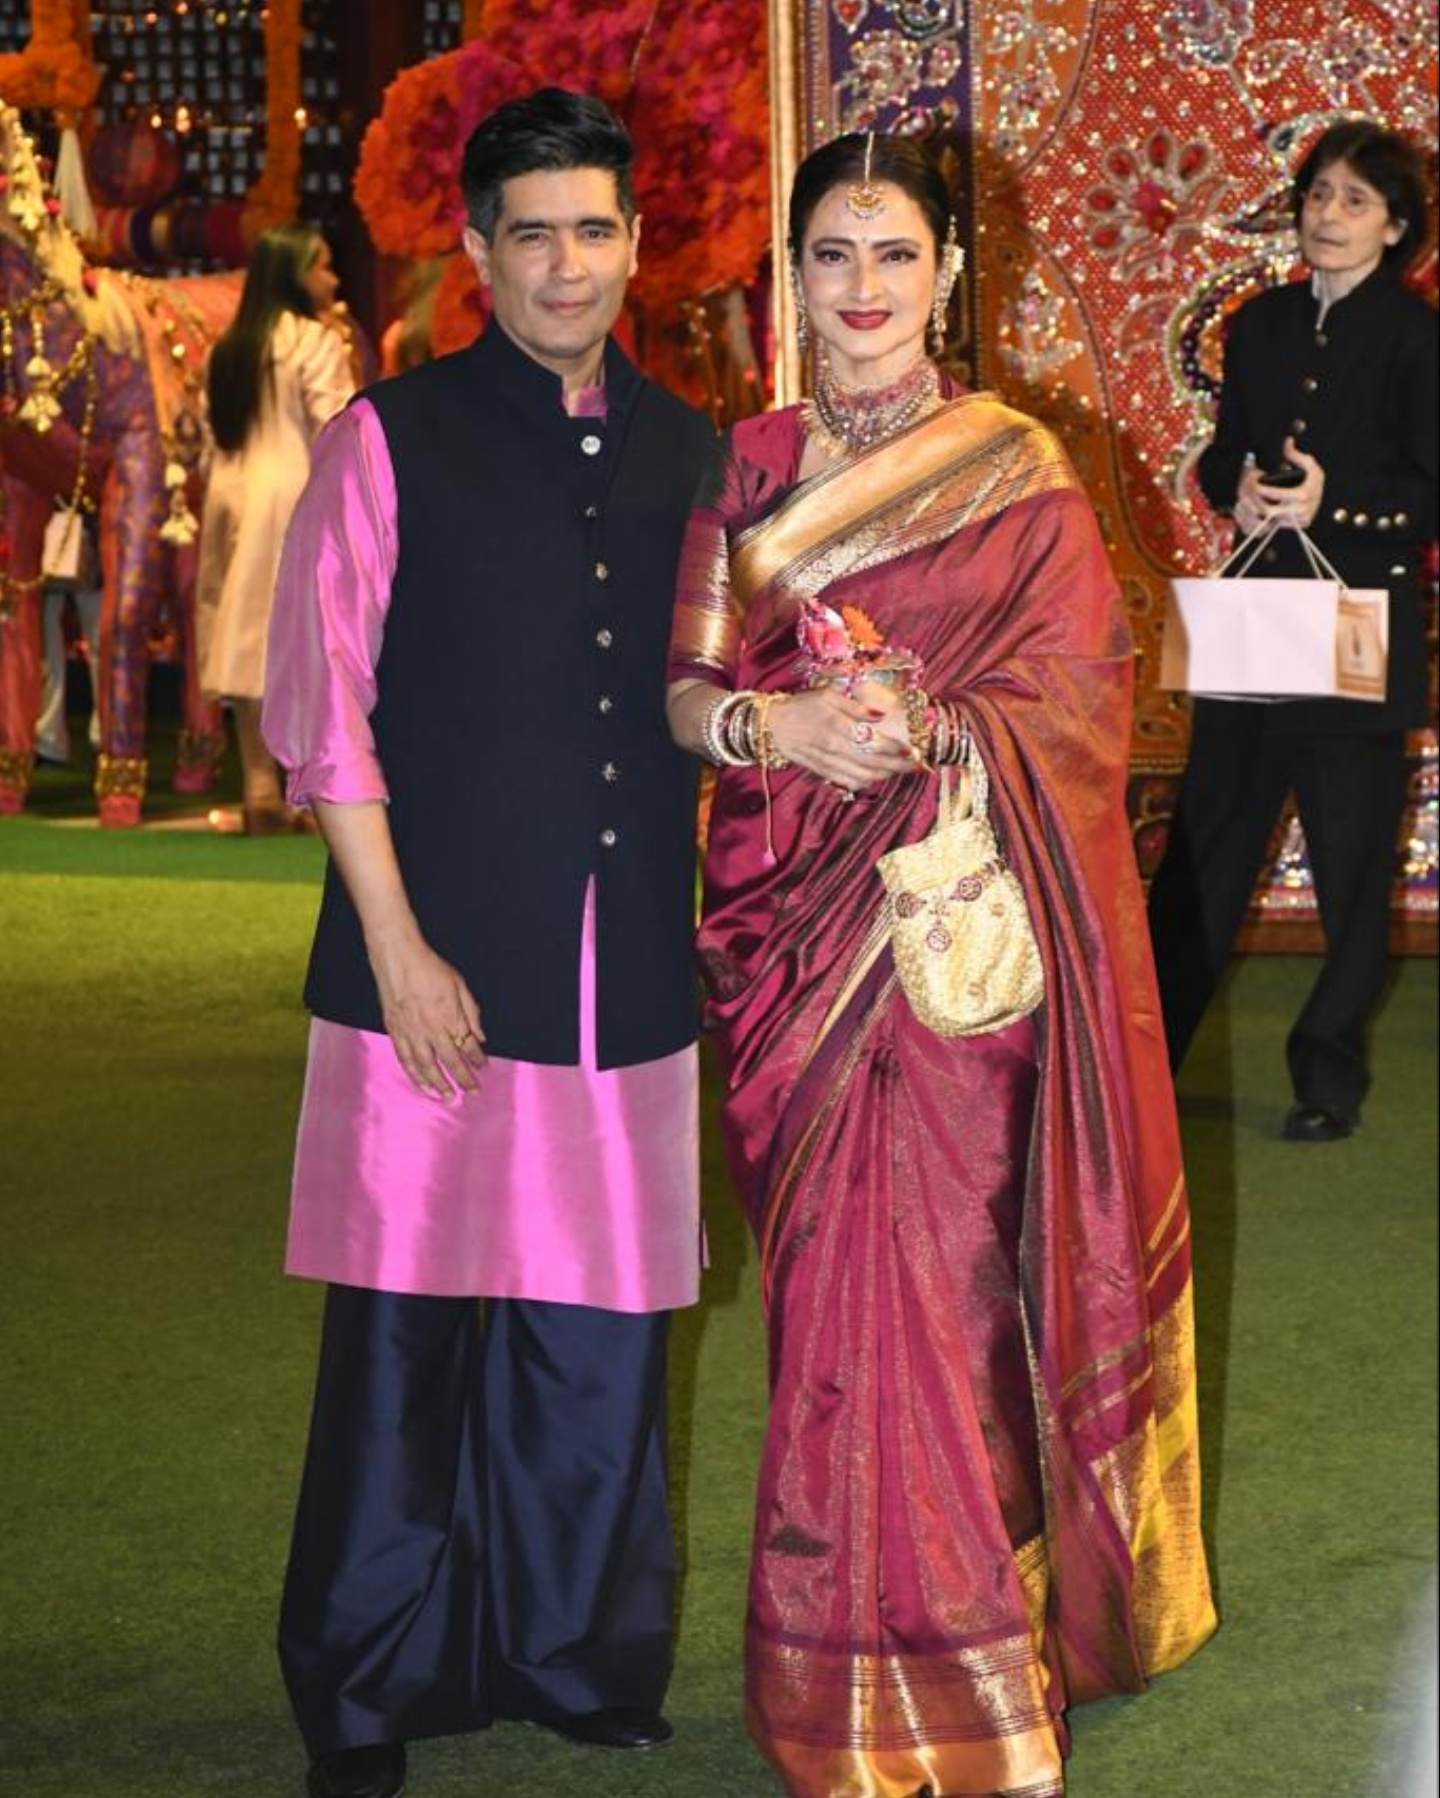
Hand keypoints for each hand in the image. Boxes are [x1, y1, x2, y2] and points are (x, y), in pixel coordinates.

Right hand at [367, 926, 486, 1099]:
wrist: (398, 956)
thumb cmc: (430, 967)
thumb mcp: (459, 984)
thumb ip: (471, 1012)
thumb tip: (481, 1037)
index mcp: (449, 1015)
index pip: (467, 1045)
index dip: (477, 1059)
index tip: (483, 1068)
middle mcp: (431, 1027)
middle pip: (450, 1060)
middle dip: (463, 1079)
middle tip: (473, 1092)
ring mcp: (411, 1031)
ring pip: (427, 1066)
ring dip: (439, 1084)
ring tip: (448, 1097)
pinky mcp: (395, 1031)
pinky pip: (405, 1060)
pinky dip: (415, 1076)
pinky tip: (423, 1086)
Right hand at [768, 681, 919, 795]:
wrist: (772, 726)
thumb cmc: (802, 705)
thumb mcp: (828, 695)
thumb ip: (856, 706)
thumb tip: (881, 714)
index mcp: (837, 726)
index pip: (873, 742)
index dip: (895, 749)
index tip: (912, 750)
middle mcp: (834, 748)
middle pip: (872, 763)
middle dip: (897, 766)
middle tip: (915, 765)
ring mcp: (828, 763)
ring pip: (862, 776)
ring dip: (884, 776)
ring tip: (899, 771)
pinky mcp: (822, 772)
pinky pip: (848, 782)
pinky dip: (865, 782)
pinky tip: (876, 777)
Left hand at [1248, 438, 1324, 531]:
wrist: (1324, 496)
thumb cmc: (1314, 480)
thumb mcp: (1309, 464)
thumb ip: (1295, 454)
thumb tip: (1287, 441)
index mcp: (1304, 494)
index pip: (1275, 494)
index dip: (1261, 489)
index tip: (1255, 483)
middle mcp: (1301, 510)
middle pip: (1268, 511)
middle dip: (1255, 502)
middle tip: (1248, 495)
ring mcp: (1299, 521)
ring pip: (1270, 520)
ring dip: (1258, 512)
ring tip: (1252, 502)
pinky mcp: (1297, 526)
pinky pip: (1275, 525)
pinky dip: (1265, 519)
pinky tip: (1259, 510)